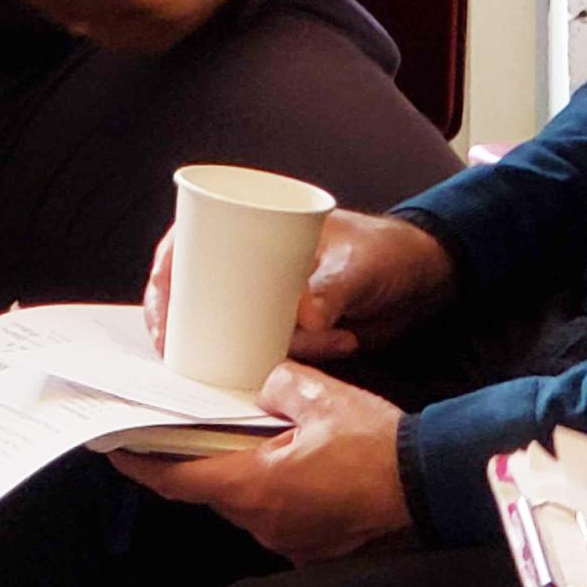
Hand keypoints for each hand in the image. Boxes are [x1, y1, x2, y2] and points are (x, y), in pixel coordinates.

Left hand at [113, 364, 410, 563]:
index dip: (142, 464)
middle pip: (209, 487)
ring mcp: (288, 538)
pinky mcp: (312, 542)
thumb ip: (275, 382)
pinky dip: (266, 482)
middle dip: (191, 456)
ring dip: (234, 467)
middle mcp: (265, 521)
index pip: (179, 479)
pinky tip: (280, 453)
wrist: (430, 488)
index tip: (116, 446)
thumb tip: (264, 384)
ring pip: (243, 498)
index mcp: (255, 486)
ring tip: (233, 428)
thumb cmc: (377, 447)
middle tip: (174, 422)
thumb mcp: (319, 394)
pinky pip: (274, 509)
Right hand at [143, 208, 454, 363]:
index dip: (163, 281)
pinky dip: (302, 355)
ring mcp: (273, 296)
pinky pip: (277, 351)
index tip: (161, 321)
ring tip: (332, 330)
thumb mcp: (356, 264)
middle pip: (201, 296)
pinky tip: (344, 338)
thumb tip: (303, 315)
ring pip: (242, 332)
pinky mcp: (296, 328)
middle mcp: (255, 261)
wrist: (425, 278)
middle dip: (204, 332)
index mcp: (254, 224)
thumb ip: (331, 287)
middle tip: (213, 362)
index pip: (185, 244)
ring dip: (277, 345)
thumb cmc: (385, 250)